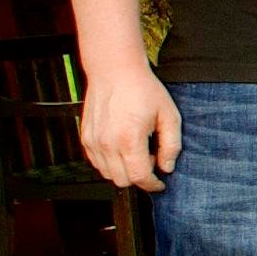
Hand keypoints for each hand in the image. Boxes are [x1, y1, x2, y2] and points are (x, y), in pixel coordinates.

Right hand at [78, 60, 181, 191]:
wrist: (114, 71)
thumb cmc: (143, 90)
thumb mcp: (169, 115)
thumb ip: (171, 145)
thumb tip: (167, 167)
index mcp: (129, 139)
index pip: (139, 177)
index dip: (153, 185)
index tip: (161, 183)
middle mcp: (107, 143)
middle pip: (122, 180)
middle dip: (140, 177)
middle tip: (151, 158)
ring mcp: (92, 141)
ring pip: (108, 174)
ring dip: (124, 171)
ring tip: (137, 150)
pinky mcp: (85, 138)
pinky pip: (97, 163)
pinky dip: (111, 164)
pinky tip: (123, 148)